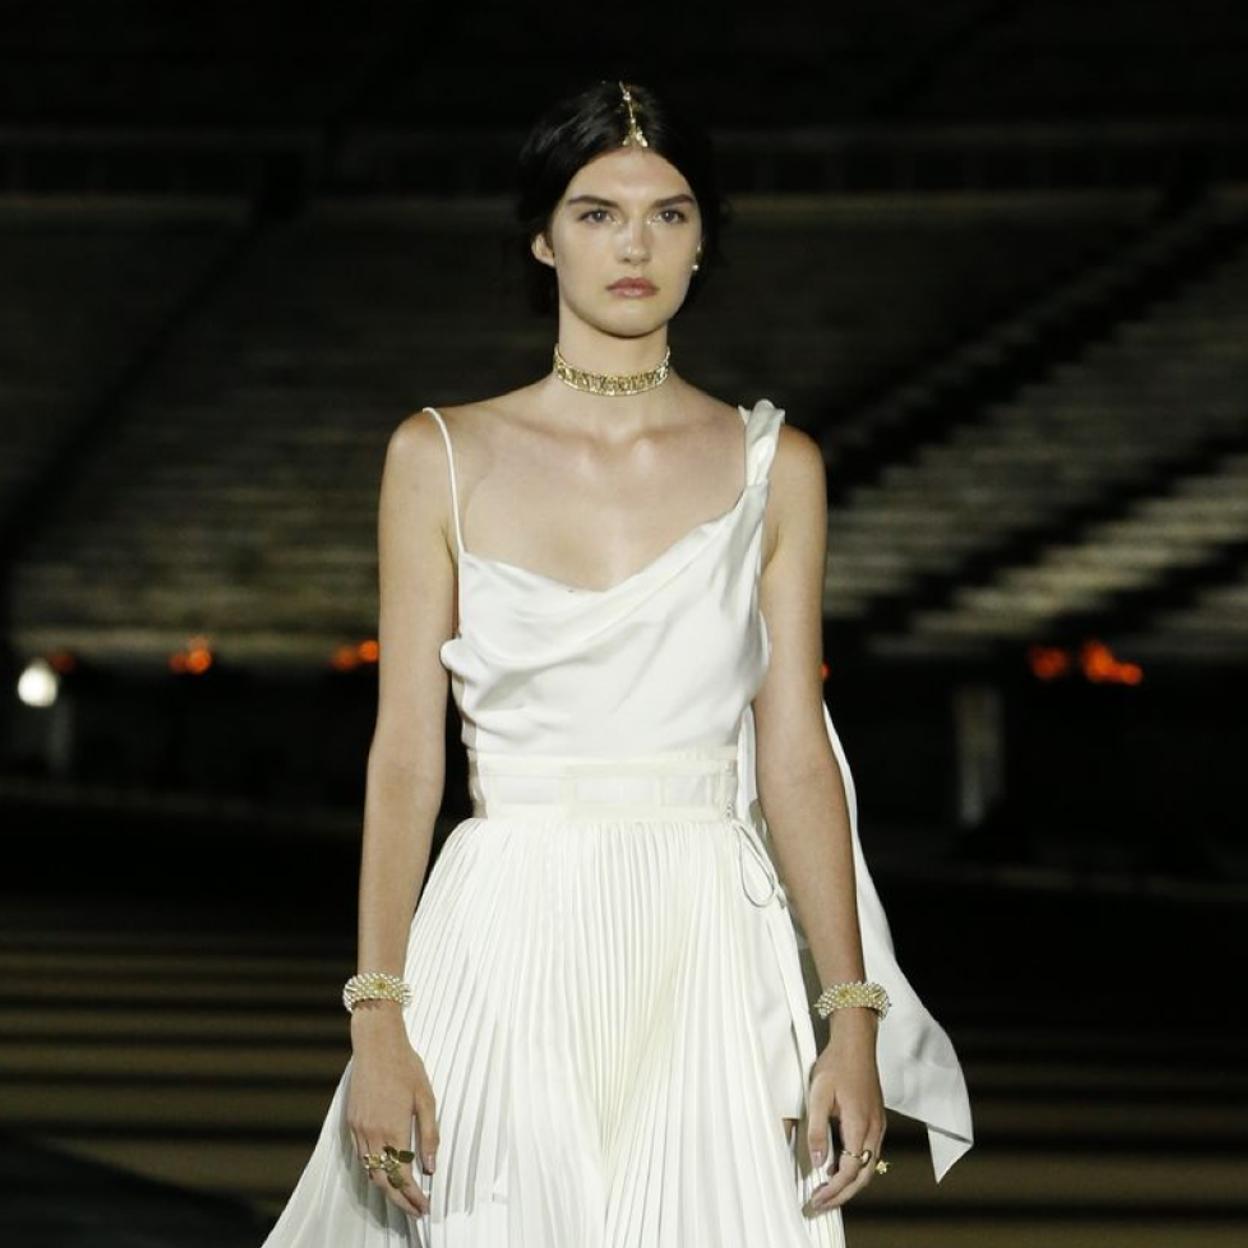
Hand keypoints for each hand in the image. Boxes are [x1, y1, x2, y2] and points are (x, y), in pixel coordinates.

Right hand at [346, 1005, 438, 1217]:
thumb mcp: (426, 1098)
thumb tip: (430, 1167)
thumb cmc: (406, 1066)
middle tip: (416, 1210)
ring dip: (386, 1187)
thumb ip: (429, 1134)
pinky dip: (373, 1169)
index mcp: (393, 1129)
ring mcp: (359, 1128)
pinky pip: (361, 1155)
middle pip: (383, 1181)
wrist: (376, 1043)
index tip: (425, 1207)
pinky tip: (386, 1169)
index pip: (402, 1176)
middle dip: (400, 1200)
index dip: (413, 1196)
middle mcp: (372, 1133)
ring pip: (369, 1171)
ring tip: (404, 1195)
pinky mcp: (351, 1121)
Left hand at [805, 1009, 885, 1213]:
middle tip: (821, 1204)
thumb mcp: (818, 1094)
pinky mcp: (876, 1120)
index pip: (851, 1170)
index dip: (835, 1189)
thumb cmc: (836, 1064)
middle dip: (843, 1195)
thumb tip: (819, 1161)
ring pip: (869, 1166)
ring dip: (850, 1184)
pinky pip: (870, 1153)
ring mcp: (878, 1125)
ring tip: (828, 1192)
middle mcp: (874, 1129)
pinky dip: (856, 1169)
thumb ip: (817, 1129)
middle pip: (863, 1176)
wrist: (856, 1043)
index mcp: (860, 1124)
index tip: (818, 1198)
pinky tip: (840, 1168)